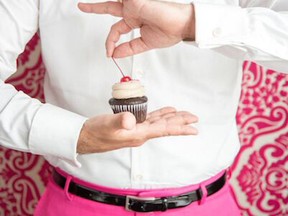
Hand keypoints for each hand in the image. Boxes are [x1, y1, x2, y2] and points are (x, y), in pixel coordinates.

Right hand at [77, 107, 197, 153]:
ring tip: (183, 115)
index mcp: (138, 134)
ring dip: (172, 118)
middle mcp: (140, 134)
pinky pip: (150, 120)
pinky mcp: (131, 126)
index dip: (180, 128)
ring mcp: (136, 130)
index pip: (164, 129)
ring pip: (159, 123)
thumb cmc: (95, 132)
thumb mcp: (107, 125)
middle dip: (181, 122)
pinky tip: (164, 112)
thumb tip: (131, 119)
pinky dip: (159, 115)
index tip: (194, 128)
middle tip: (194, 118)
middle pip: (165, 126)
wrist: (84, 137)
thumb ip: (119, 121)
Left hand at [78, 0, 194, 57]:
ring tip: (86, 3)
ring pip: (112, 1)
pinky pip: (120, 0)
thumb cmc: (169, 32)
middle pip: (109, 8)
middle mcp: (133, 11)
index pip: (116, 30)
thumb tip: (114, 54)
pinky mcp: (136, 0)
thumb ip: (129, 48)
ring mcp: (134, 4)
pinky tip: (106, 4)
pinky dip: (113, 3)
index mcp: (135, 21)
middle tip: (81, 6)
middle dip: (95, 8)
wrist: (182, 26)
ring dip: (100, 4)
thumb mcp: (145, 44)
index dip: (110, 42)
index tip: (109, 54)